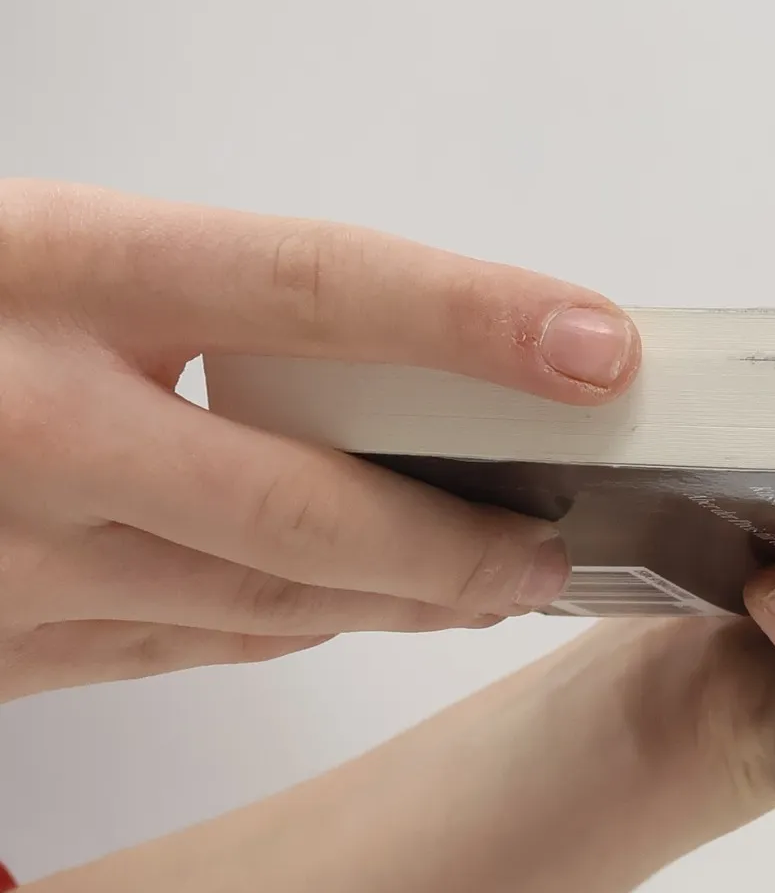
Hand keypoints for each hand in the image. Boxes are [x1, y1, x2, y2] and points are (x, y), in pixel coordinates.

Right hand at [0, 181, 638, 703]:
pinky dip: (281, 628)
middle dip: (460, 547)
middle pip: (308, 508)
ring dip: (391, 603)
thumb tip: (388, 344)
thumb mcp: (24, 246)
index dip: (475, 316)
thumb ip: (181, 292)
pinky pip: (177, 647)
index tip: (599, 344)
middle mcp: (25, 425)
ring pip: (255, 603)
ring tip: (492, 584)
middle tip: (562, 547)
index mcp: (38, 268)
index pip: (313, 285)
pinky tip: (345, 611)